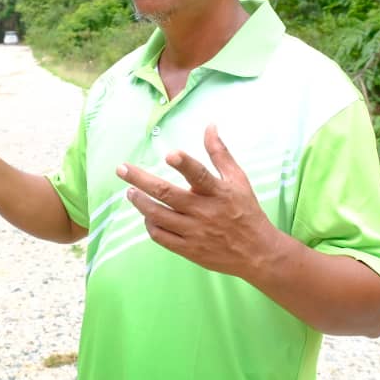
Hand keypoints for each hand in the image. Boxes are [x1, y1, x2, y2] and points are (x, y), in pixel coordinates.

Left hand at [116, 124, 277, 276]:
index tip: (171, 154)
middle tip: (121, 169)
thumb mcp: (238, 180)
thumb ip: (220, 153)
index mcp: (218, 193)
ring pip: (158, 216)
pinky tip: (146, 214)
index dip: (185, 164)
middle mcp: (204, 212)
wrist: (257, 253)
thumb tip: (210, 126)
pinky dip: (150, 224)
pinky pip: (161, 236)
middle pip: (167, 194)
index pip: (200, 175)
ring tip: (130, 191)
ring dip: (140, 202)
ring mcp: (194, 232)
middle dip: (141, 180)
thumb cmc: (246, 211)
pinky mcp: (188, 249)